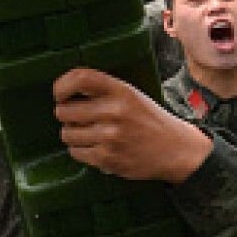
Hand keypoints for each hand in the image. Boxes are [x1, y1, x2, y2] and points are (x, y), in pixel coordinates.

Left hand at [52, 67, 213, 184]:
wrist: (176, 150)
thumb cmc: (150, 121)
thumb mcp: (132, 95)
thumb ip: (104, 91)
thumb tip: (66, 93)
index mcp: (121, 91)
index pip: (81, 78)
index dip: (62, 85)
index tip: (59, 93)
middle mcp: (115, 111)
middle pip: (64, 110)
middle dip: (66, 114)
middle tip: (77, 117)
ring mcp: (110, 136)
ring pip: (67, 133)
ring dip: (73, 134)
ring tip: (88, 133)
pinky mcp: (107, 158)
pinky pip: (75, 152)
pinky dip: (81, 150)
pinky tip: (95, 147)